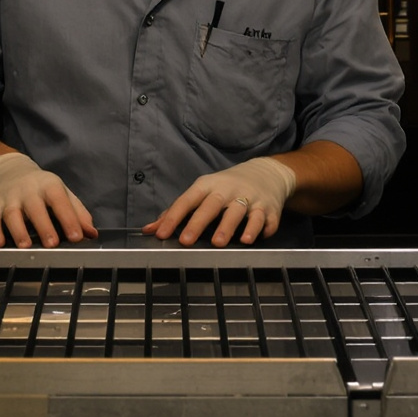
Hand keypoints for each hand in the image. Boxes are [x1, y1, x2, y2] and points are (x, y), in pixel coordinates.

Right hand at [0, 151, 95, 247]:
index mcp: (47, 186)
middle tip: (50, 244)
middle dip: (42, 226)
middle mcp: (25, 192)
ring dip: (13, 230)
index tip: (76, 237)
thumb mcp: (61, 193)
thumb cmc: (40, 188)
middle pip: (32, 208)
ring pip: (6, 214)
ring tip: (21, 246)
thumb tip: (92, 234)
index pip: (59, 200)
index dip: (68, 218)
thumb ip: (77, 213)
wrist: (7, 170)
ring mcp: (5, 200)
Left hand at [148, 157, 298, 246]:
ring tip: (219, 243)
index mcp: (207, 186)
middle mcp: (228, 190)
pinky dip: (258, 229)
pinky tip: (249, 240)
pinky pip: (264, 219)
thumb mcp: (202, 193)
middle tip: (187, 241)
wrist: (266, 173)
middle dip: (198, 223)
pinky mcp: (268, 208)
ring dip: (228, 227)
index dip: (173, 217)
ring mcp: (249, 198)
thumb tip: (149, 230)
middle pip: (212, 205)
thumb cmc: (226, 188)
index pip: (187, 200)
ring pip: (238, 211)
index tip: (161, 234)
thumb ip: (176, 212)